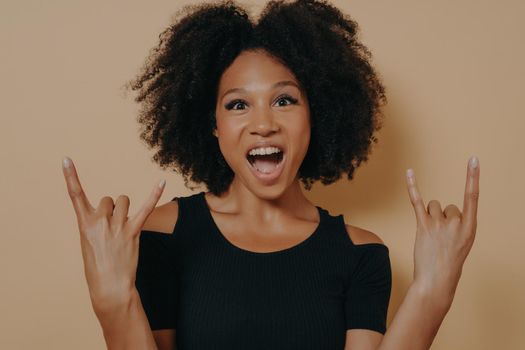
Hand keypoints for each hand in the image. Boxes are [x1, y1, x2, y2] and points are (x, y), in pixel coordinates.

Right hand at [62, 157, 165, 313]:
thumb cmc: (98, 266)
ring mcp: (118, 225)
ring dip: (125, 210)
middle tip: (111, 231)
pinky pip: (146, 208)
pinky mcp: (134, 231)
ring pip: (124, 201)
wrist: (110, 287)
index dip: (70, 176)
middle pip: (109, 199)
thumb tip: (112, 210)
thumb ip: (97, 223)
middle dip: (111, 210)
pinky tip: (162, 181)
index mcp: (85, 224)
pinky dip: (154, 194)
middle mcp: (100, 221)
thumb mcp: (89, 243)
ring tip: (123, 229)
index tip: (66, 159)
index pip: (75, 195)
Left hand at [406, 156, 479, 306]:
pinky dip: (412, 186)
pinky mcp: (423, 225)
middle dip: (441, 219)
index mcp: (470, 227)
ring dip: (429, 217)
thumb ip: (458, 225)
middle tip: (440, 239)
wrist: (437, 280)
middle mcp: (456, 223)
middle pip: (446, 206)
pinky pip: (417, 201)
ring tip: (430, 237)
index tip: (473, 160)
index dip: (472, 177)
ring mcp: (439, 224)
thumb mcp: (463, 243)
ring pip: (432, 206)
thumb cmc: (449, 262)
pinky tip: (410, 172)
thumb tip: (445, 211)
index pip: (472, 197)